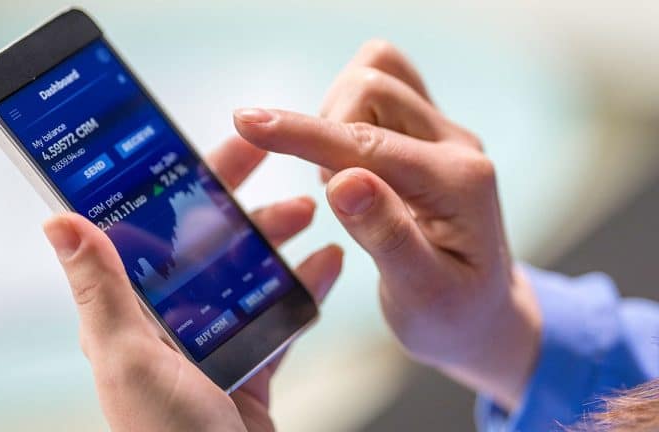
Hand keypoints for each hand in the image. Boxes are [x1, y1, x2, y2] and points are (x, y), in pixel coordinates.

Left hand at [43, 136, 342, 431]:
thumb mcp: (128, 357)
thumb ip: (101, 290)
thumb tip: (60, 222)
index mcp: (129, 312)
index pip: (149, 228)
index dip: (177, 181)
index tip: (210, 144)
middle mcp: (167, 321)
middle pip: (206, 242)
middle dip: (239, 200)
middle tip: (273, 164)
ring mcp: (211, 342)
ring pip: (247, 272)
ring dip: (277, 238)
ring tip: (309, 211)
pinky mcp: (248, 365)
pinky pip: (279, 315)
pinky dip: (304, 287)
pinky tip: (328, 263)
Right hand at [232, 40, 540, 410]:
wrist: (482, 314)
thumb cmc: (451, 316)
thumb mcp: (421, 294)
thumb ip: (386, 234)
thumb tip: (342, 181)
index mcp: (458, 184)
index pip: (366, 144)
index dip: (301, 133)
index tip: (246, 123)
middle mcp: (456, 145)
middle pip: (374, 86)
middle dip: (327, 130)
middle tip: (330, 191)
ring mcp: (443, 133)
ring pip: (378, 73)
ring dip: (337, 117)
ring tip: (342, 180)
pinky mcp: (427, 132)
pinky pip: (383, 87)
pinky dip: (349, 111)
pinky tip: (350, 161)